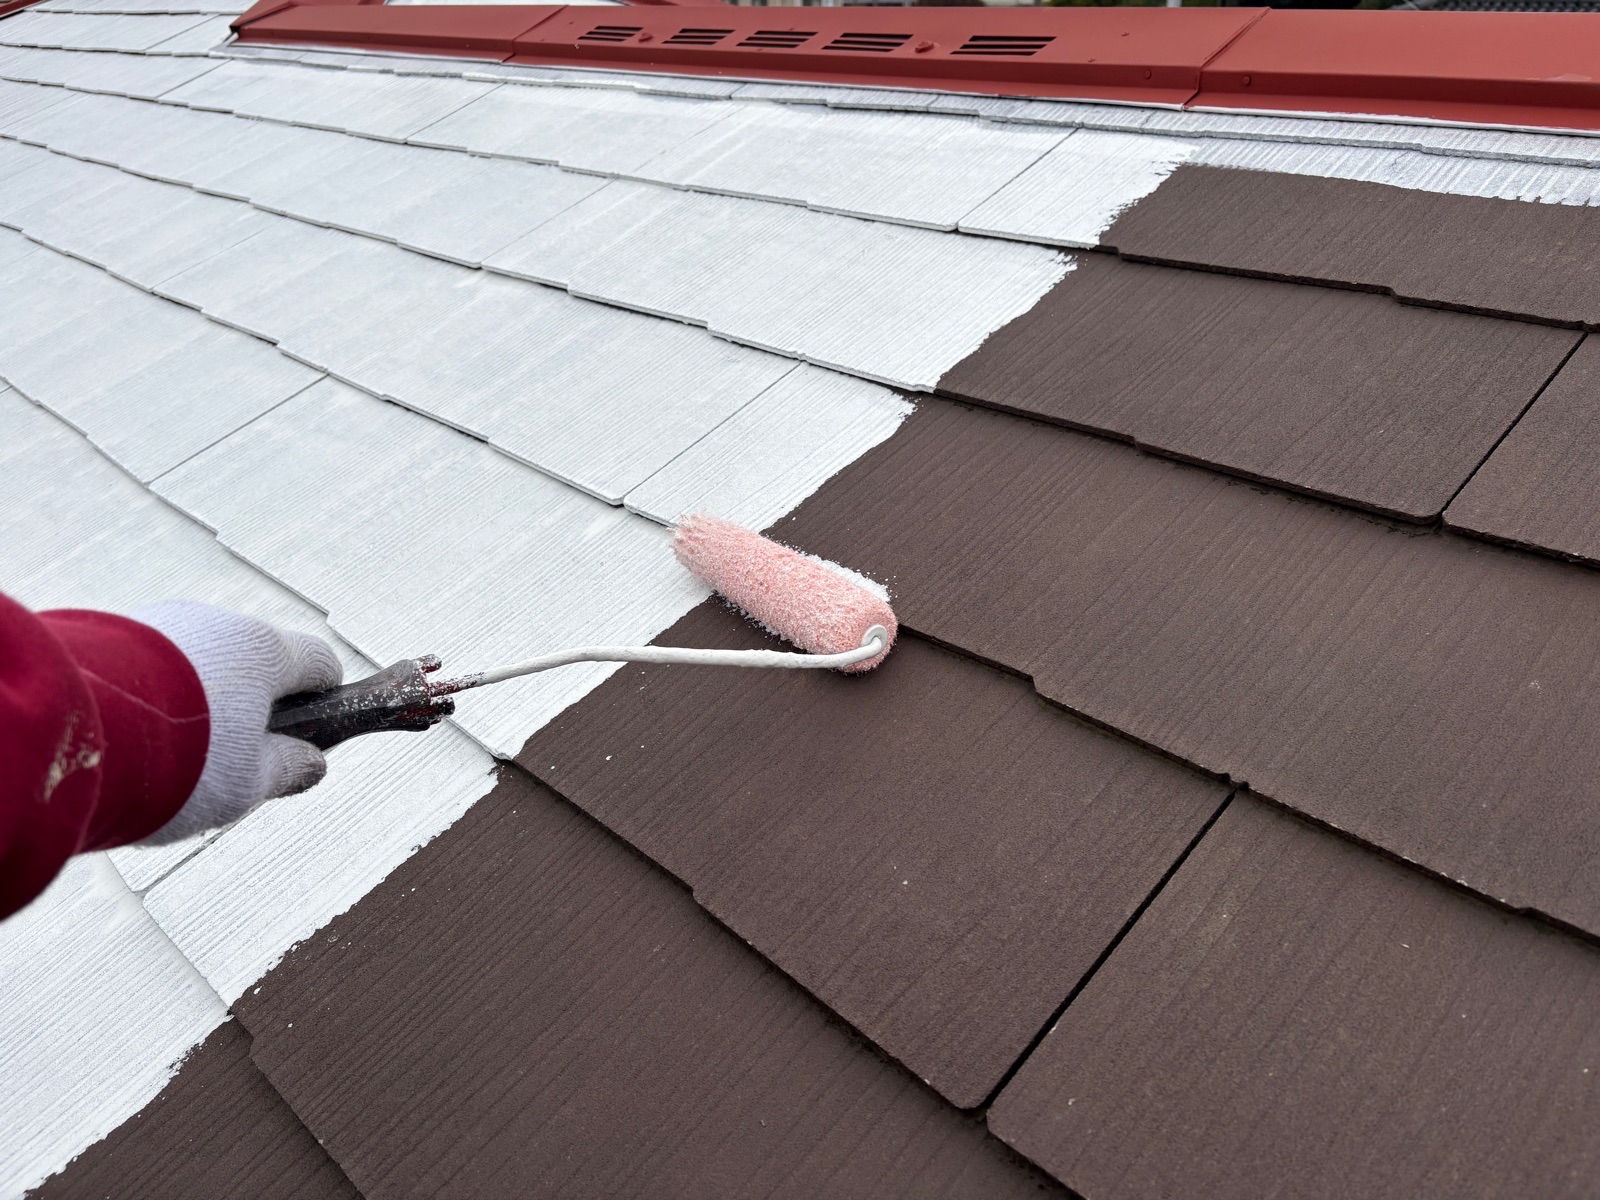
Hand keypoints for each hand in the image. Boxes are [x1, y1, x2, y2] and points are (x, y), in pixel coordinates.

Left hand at [132, 602, 343, 842]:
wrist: (75, 739)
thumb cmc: (175, 760)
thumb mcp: (248, 782)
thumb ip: (288, 768)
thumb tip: (309, 763)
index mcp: (265, 653)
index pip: (319, 662)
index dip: (322, 698)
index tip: (311, 729)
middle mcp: (217, 625)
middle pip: (253, 664)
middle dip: (248, 708)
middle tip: (229, 760)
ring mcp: (162, 624)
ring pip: (199, 664)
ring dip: (198, 701)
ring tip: (170, 754)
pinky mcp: (112, 633)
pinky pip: (151, 665)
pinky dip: (153, 695)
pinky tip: (135, 737)